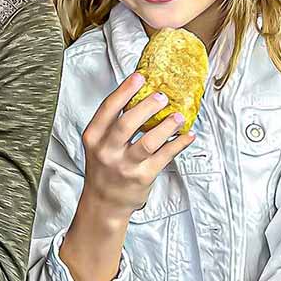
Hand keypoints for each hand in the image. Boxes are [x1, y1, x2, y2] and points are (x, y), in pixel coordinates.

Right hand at [78, 73, 195, 218]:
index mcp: (93, 137)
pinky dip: (178, 144)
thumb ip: (112, 124)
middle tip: (162, 96)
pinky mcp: (143, 177)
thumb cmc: (103, 169)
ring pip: (148, 142)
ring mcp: (125, 165)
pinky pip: (164, 157)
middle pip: (127, 123)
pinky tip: (186, 136)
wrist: (104, 202)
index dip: (124, 91)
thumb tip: (139, 97)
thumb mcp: (98, 144)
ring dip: (166, 126)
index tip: (139, 77)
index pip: (108, 109)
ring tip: (178, 116)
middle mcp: (107, 151)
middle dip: (147, 106)